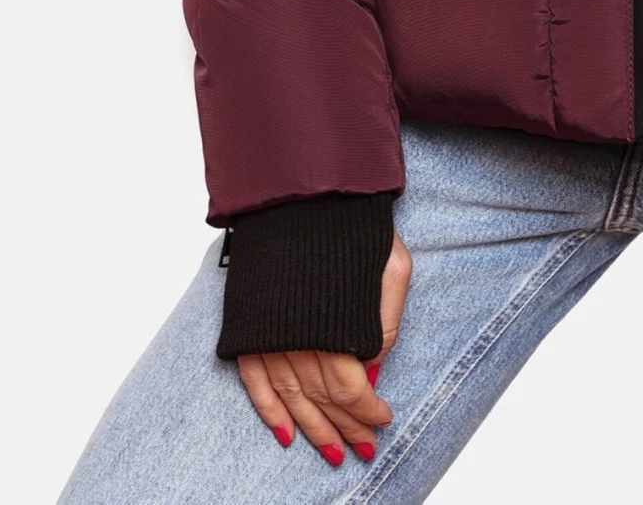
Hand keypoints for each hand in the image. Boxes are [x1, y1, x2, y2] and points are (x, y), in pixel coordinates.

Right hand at [236, 231, 412, 463]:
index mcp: (337, 320)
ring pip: (290, 396)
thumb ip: (388, 318)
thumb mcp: (392, 264)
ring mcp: (270, 330)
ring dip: (310, 428)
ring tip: (330, 452)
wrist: (303, 190)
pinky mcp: (249, 324)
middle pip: (321, 397)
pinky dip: (268, 409)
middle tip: (362, 448)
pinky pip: (254, 379)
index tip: (382, 420)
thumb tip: (374, 368)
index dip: (366, 410)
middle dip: (343, 428)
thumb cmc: (354, 225)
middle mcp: (299, 332)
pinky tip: (284, 431)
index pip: (350, 386)